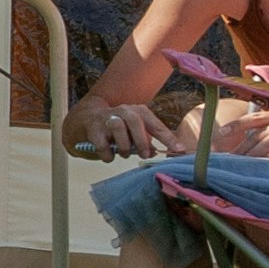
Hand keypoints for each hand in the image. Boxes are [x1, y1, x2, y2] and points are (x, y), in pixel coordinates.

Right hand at [64, 95, 185, 157]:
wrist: (88, 119)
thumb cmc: (117, 127)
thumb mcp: (134, 131)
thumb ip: (147, 141)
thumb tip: (157, 153)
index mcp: (138, 111)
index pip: (156, 125)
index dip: (168, 138)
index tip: (180, 150)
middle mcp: (123, 111)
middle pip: (135, 121)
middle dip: (141, 141)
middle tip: (144, 155)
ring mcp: (107, 118)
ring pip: (118, 128)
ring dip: (123, 146)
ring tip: (123, 154)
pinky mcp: (93, 128)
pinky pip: (102, 143)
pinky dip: (107, 154)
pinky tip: (109, 156)